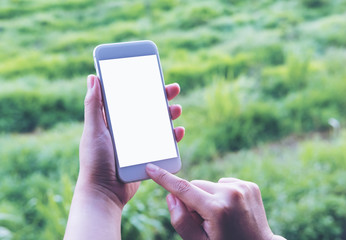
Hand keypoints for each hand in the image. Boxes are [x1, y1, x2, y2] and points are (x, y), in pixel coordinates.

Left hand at [64, 75, 183, 239]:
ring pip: (158, 124)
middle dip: (161, 97)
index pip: (129, 97)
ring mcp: (138, 143)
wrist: (105, 193)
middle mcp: (126, 129)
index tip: (153, 76)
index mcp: (112, 120)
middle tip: (173, 89)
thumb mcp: (94, 131)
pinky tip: (179, 131)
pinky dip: (172, 136)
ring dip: (169, 114)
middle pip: (147, 108)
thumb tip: (93, 78)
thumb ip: (93, 106)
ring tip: (177, 109)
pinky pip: (163, 143)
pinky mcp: (147, 155)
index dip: (141, 85)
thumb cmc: (95, 161)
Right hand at [146, 165, 283, 239]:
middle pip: (196, 186)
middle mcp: (231, 193)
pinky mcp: (250, 185)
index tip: (151, 168)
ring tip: (221, 217)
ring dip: (209, 197)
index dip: (165, 179)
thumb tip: (171, 196)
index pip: (184, 189)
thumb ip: (181, 220)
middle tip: (204, 220)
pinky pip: (224, 183)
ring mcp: (243, 187)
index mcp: (217, 209)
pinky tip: (230, 209)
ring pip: (210, 184)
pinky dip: (222, 194)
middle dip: (194, 200)